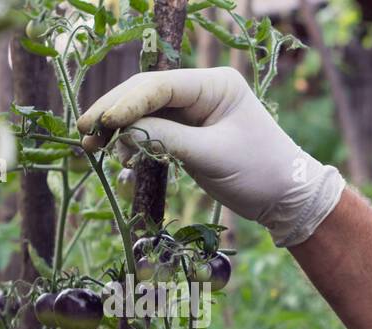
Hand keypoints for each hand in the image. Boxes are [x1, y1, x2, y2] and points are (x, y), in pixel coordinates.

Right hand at [77, 67, 344, 247]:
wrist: (289, 200)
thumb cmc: (261, 174)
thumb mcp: (213, 157)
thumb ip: (167, 139)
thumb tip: (124, 130)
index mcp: (216, 84)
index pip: (159, 86)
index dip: (126, 102)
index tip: (101, 121)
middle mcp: (203, 91)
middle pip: (146, 95)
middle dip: (114, 113)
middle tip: (82, 132)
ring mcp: (196, 111)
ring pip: (146, 113)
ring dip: (119, 129)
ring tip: (94, 149)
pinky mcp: (191, 133)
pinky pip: (154, 131)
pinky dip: (135, 143)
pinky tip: (119, 157)